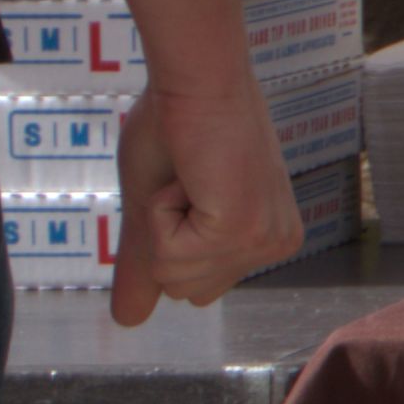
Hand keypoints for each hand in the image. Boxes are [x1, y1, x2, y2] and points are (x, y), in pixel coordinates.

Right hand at [111, 80, 306, 333]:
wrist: (195, 82)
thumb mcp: (155, 208)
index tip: (190, 187)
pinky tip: (191, 177)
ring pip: (172, 276)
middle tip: (189, 182)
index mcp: (265, 239)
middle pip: (184, 291)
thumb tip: (128, 321)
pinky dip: (161, 212)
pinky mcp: (243, 230)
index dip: (167, 238)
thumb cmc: (175, 130)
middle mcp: (276, 245)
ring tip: (191, 178)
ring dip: (162, 220)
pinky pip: (168, 256)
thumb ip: (146, 263)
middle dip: (164, 235)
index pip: (193, 288)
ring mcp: (265, 240)